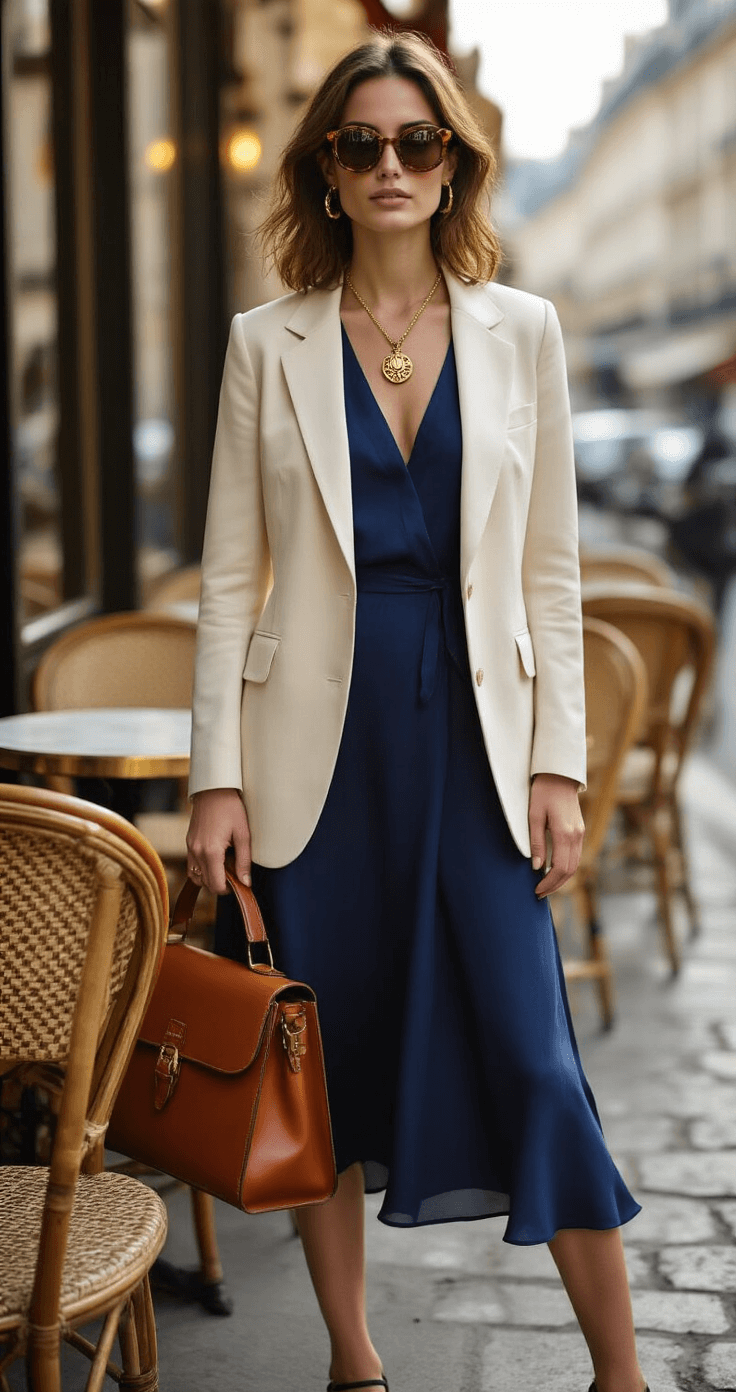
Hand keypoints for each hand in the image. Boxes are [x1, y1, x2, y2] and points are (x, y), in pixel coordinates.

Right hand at [186, 788, 251, 895]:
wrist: (213, 789)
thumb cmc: (231, 808)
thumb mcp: (243, 834)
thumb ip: (244, 860)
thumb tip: (246, 882)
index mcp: (211, 851)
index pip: (216, 884)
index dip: (229, 889)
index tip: (239, 884)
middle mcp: (197, 852)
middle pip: (206, 883)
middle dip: (220, 884)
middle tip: (235, 874)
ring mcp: (190, 847)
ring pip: (196, 877)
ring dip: (209, 878)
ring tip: (225, 868)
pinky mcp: (188, 843)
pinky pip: (191, 866)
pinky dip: (201, 870)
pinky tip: (214, 862)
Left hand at [528, 773, 583, 897]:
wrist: (559, 775)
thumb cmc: (543, 793)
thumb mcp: (534, 816)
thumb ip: (536, 842)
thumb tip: (537, 867)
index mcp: (565, 832)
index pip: (560, 867)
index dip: (549, 882)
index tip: (537, 890)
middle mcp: (576, 835)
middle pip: (570, 870)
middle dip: (555, 885)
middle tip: (539, 893)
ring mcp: (580, 833)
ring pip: (575, 864)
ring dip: (561, 879)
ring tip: (545, 886)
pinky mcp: (580, 831)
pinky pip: (575, 855)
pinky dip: (566, 868)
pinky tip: (553, 871)